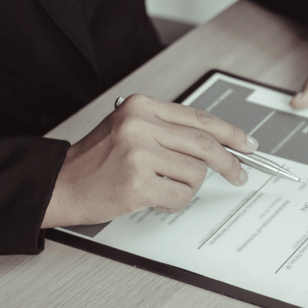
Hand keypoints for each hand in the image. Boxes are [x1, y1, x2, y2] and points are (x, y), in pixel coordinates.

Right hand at [42, 94, 257, 227]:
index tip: (248, 144)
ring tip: (164, 186)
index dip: (230, 133)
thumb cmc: (98, 159)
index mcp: (141, 106)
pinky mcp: (137, 184)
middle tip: (240, 174)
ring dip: (188, 186)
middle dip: (230, 163)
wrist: (60, 184)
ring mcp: (138, 154)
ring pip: (195, 174)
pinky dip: (175, 202)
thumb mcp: (130, 128)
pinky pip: (180, 196)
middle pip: (205, 145)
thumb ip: (169, 129)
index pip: (200, 118)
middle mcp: (140, 125)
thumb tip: (218, 143)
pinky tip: (155, 197)